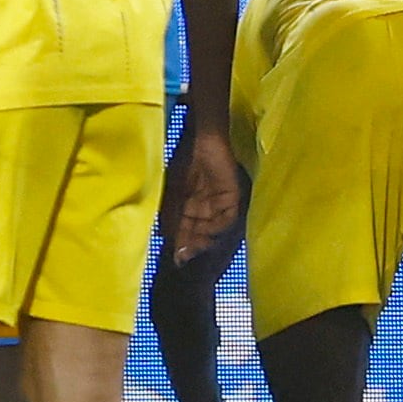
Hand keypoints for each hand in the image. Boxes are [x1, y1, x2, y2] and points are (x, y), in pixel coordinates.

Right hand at [161, 127, 241, 251]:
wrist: (202, 141)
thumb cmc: (183, 163)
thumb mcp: (171, 196)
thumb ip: (171, 221)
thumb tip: (170, 248)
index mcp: (186, 208)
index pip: (183, 233)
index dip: (181, 246)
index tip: (177, 260)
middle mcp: (203, 209)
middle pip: (199, 234)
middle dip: (193, 245)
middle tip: (187, 254)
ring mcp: (218, 205)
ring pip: (212, 230)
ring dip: (204, 238)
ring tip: (196, 242)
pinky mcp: (232, 199)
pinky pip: (227, 219)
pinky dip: (218, 226)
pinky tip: (208, 230)